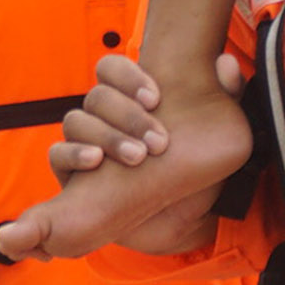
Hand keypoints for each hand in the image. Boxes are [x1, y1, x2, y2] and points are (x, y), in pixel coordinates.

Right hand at [3, 52, 242, 258]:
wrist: (178, 221)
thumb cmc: (191, 172)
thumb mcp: (214, 137)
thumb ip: (222, 97)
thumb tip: (226, 63)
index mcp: (130, 99)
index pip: (112, 69)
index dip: (129, 76)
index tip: (156, 99)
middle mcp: (103, 116)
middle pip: (98, 96)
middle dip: (129, 116)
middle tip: (159, 144)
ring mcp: (83, 142)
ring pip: (76, 121)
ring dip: (106, 136)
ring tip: (136, 157)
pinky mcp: (70, 173)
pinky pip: (58, 155)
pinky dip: (73, 155)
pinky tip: (95, 162)